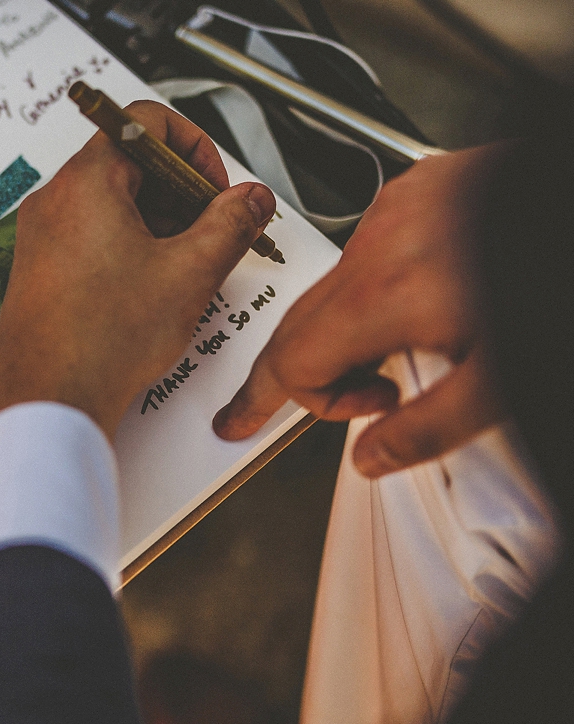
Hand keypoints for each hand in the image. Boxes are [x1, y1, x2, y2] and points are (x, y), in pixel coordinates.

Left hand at [0, 100, 275, 439]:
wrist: (50, 396)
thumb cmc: (103, 338)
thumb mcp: (189, 273)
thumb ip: (230, 224)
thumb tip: (251, 199)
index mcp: (87, 181)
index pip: (145, 121)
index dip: (194, 148)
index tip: (214, 188)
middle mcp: (55, 200)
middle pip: (129, 162)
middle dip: (180, 192)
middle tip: (209, 230)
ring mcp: (41, 235)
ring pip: (110, 203)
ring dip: (155, 222)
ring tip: (183, 267)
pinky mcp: (39, 269)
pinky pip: (89, 236)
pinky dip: (126, 247)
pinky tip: (149, 289)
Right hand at [212, 147, 504, 476]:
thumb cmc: (547, 278)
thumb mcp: (499, 379)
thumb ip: (427, 427)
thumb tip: (371, 457)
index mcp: (382, 298)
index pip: (291, 361)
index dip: (305, 401)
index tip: (323, 418)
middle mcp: (375, 247)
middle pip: (297, 323)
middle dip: (289, 372)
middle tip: (255, 406)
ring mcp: (391, 212)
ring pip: (331, 285)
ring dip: (342, 327)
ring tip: (393, 351)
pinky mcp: (413, 191)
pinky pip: (367, 247)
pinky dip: (371, 283)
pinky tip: (416, 298)